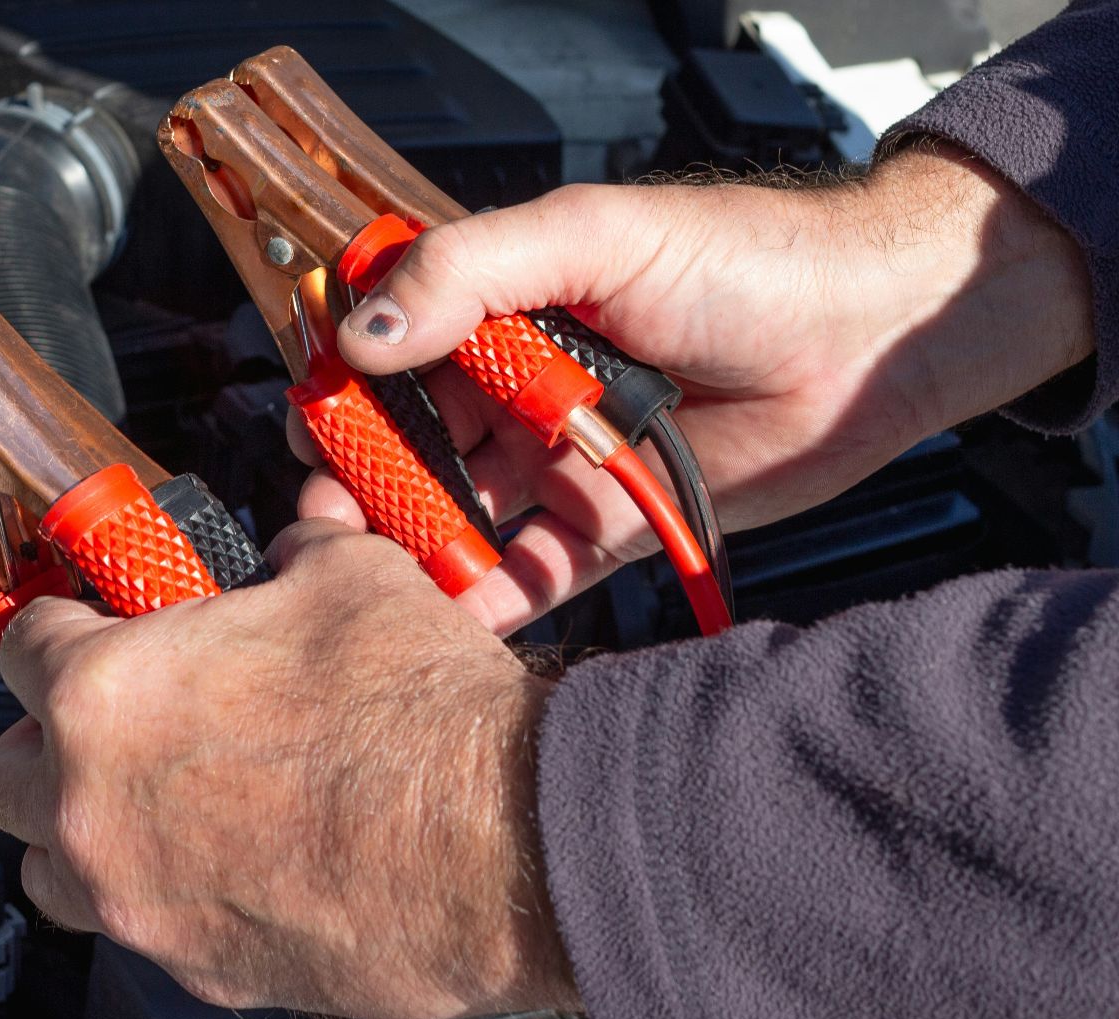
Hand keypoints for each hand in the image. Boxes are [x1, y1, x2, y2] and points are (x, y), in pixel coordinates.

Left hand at [0, 518, 576, 1018]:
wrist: (505, 842)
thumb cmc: (423, 718)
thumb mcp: (348, 577)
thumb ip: (289, 558)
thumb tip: (293, 549)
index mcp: (105, 694)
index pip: (20, 647)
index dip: (56, 625)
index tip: (78, 625)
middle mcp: (95, 807)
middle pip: (3, 775)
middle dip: (43, 741)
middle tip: (105, 719)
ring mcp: (139, 901)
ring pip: (51, 871)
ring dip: (83, 832)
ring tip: (152, 800)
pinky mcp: (198, 968)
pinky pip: (143, 929)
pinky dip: (166, 893)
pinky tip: (234, 860)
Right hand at [309, 144, 1093, 632]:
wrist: (871, 335)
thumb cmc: (747, 260)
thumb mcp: (594, 236)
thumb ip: (472, 272)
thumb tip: (363, 332)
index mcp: (500, 305)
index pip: (390, 350)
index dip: (344, 391)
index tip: (315, 428)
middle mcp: (517, 385)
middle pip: (408, 443)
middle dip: (363, 482)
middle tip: (329, 522)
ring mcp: (556, 458)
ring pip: (457, 512)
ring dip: (412, 545)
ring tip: (374, 580)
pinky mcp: (605, 525)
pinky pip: (528, 570)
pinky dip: (485, 597)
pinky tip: (449, 615)